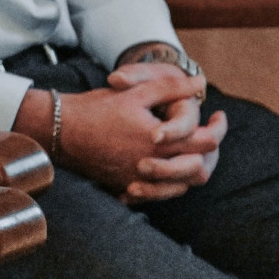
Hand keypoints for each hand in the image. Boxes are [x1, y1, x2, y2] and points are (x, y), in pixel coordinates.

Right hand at [20, 72, 223, 200]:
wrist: (59, 130)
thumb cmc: (96, 108)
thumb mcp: (135, 92)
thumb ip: (171, 88)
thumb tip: (200, 84)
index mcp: (159, 141)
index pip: (205, 143)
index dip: (219, 128)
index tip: (219, 117)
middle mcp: (153, 166)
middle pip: (198, 170)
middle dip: (209, 153)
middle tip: (209, 136)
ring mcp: (138, 180)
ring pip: (181, 186)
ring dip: (190, 171)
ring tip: (191, 153)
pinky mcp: (125, 187)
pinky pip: (157, 194)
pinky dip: (168, 184)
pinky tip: (166, 169)